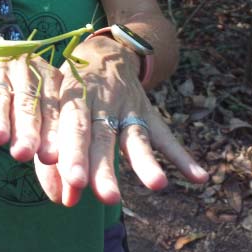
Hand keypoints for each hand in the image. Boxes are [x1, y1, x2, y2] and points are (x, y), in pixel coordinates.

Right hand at [0, 53, 61, 162]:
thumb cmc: (22, 112)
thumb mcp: (40, 134)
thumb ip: (54, 165)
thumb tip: (68, 201)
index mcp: (56, 85)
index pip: (61, 114)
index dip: (59, 139)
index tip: (56, 164)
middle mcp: (33, 72)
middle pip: (31, 104)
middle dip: (28, 130)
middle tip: (25, 154)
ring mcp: (5, 66)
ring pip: (1, 94)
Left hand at [34, 36, 208, 206]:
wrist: (103, 52)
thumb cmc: (69, 89)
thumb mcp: (54, 108)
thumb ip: (52, 154)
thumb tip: (58, 199)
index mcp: (74, 95)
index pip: (73, 125)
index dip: (73, 152)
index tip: (73, 181)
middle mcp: (103, 100)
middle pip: (104, 135)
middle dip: (105, 166)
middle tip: (107, 197)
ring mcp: (129, 106)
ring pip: (136, 136)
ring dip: (145, 162)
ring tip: (158, 184)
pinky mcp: (148, 113)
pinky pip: (166, 136)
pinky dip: (183, 157)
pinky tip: (199, 178)